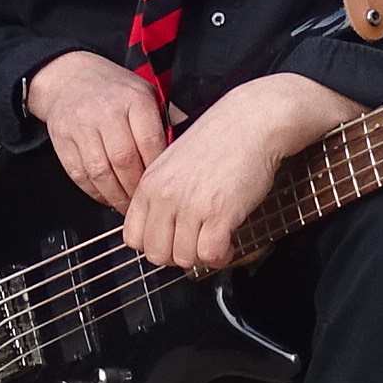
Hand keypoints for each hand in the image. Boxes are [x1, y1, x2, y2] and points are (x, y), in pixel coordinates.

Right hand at [28, 49, 169, 211]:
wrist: (70, 78)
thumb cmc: (115, 92)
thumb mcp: (146, 95)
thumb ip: (165, 122)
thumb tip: (185, 158)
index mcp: (133, 98)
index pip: (150, 141)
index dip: (157, 170)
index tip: (163, 186)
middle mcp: (105, 110)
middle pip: (124, 160)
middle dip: (137, 188)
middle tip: (146, 203)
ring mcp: (80, 126)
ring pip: (100, 172)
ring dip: (117, 196)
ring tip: (128, 204)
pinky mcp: (63, 140)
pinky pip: (80, 175)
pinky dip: (96, 192)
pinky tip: (108, 195)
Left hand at [121, 74, 362, 274]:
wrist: (250, 123)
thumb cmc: (218, 141)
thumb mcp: (173, 164)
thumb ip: (161, 194)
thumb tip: (160, 230)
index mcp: (149, 184)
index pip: (133, 237)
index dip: (154, 244)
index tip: (171, 239)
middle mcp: (165, 196)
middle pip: (156, 254)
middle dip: (177, 256)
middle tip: (195, 243)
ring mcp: (191, 206)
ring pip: (184, 259)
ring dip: (202, 256)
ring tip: (214, 239)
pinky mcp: (220, 213)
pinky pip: (211, 255)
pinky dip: (221, 256)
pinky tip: (228, 241)